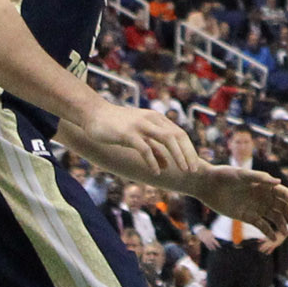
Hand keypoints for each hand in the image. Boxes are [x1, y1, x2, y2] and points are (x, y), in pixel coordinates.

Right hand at [75, 99, 201, 176]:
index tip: (194, 165)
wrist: (93, 114)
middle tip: (193, 170)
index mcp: (156, 119)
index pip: (180, 134)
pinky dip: (153, 161)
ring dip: (177, 156)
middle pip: (178, 136)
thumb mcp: (139, 135)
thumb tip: (168, 165)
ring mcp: (140, 125)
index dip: (189, 150)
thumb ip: (154, 147)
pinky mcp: (127, 133)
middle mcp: (151, 120)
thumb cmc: (117, 126)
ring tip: (182, 170)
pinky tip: (156, 172)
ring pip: (167, 139)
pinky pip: (145, 148)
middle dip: (188, 154)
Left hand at [197, 167, 287, 247]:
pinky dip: (268, 232)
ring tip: (285, 233)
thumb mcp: (241, 175)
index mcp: (264, 185)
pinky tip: (273, 238)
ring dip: (281, 225)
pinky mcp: (247, 217)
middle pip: (281, 207)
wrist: (208, 186)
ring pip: (274, 218)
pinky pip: (261, 225)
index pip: (283, 194)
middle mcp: (263, 196)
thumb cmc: (225, 175)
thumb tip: (278, 182)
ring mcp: (256, 207)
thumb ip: (259, 178)